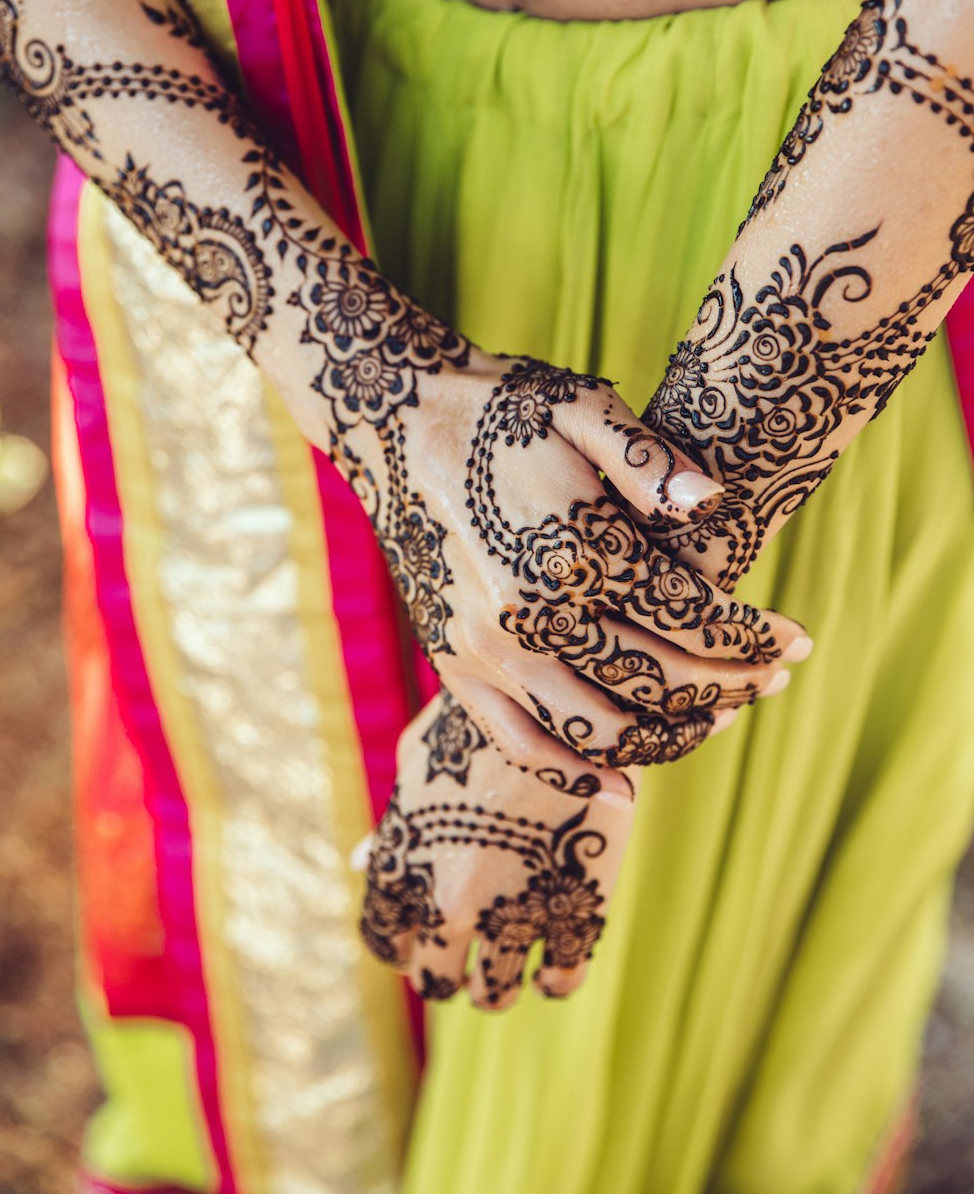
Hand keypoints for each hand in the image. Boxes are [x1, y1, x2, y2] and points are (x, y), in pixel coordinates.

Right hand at [296, 255, 808, 766]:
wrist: (394, 418)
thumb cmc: (500, 406)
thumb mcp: (584, 405)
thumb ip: (651, 460)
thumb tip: (717, 504)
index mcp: (574, 548)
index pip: (691, 617)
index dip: (755, 637)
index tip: (799, 641)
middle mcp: (531, 611)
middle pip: (659, 679)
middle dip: (733, 685)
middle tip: (777, 679)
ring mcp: (488, 646)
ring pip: (602, 728)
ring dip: (673, 734)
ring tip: (719, 716)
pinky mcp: (454, 663)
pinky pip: (521, 742)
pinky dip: (576, 773)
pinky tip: (625, 787)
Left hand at [357, 691, 635, 1009]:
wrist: (560, 699)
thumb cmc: (482, 718)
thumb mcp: (420, 761)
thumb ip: (393, 821)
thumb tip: (360, 861)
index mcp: (402, 866)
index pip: (384, 941)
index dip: (402, 946)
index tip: (419, 943)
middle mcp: (446, 904)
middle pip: (436, 980)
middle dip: (450, 974)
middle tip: (470, 961)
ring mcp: (510, 915)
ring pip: (495, 993)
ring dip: (499, 987)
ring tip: (513, 975)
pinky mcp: (573, 912)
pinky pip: (562, 978)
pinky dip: (556, 982)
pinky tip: (555, 972)